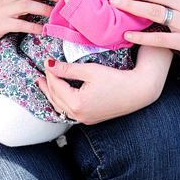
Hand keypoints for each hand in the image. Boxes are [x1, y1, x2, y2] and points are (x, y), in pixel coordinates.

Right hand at [0, 0, 60, 45]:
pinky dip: (33, 27)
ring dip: (44, 9)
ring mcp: (5, 9)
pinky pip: (19, 24)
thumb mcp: (14, 3)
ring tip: (57, 16)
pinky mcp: (1, 23)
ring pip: (27, 4)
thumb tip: (53, 0)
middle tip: (68, 1)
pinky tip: (43, 31)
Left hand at [36, 46, 170, 123]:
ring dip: (52, 94)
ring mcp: (85, 119)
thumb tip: (48, 65)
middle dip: (47, 84)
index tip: (47, 60)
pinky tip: (60, 95)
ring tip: (44, 84)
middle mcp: (79, 115)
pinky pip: (70, 111)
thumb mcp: (89, 70)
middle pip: (56, 98)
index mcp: (77, 104)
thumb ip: (67, 69)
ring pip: (61, 107)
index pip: (56, 86)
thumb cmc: (116, 79)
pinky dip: (61, 102)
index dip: (50, 72)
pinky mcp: (91, 118)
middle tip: (40, 74)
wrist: (139, 91)